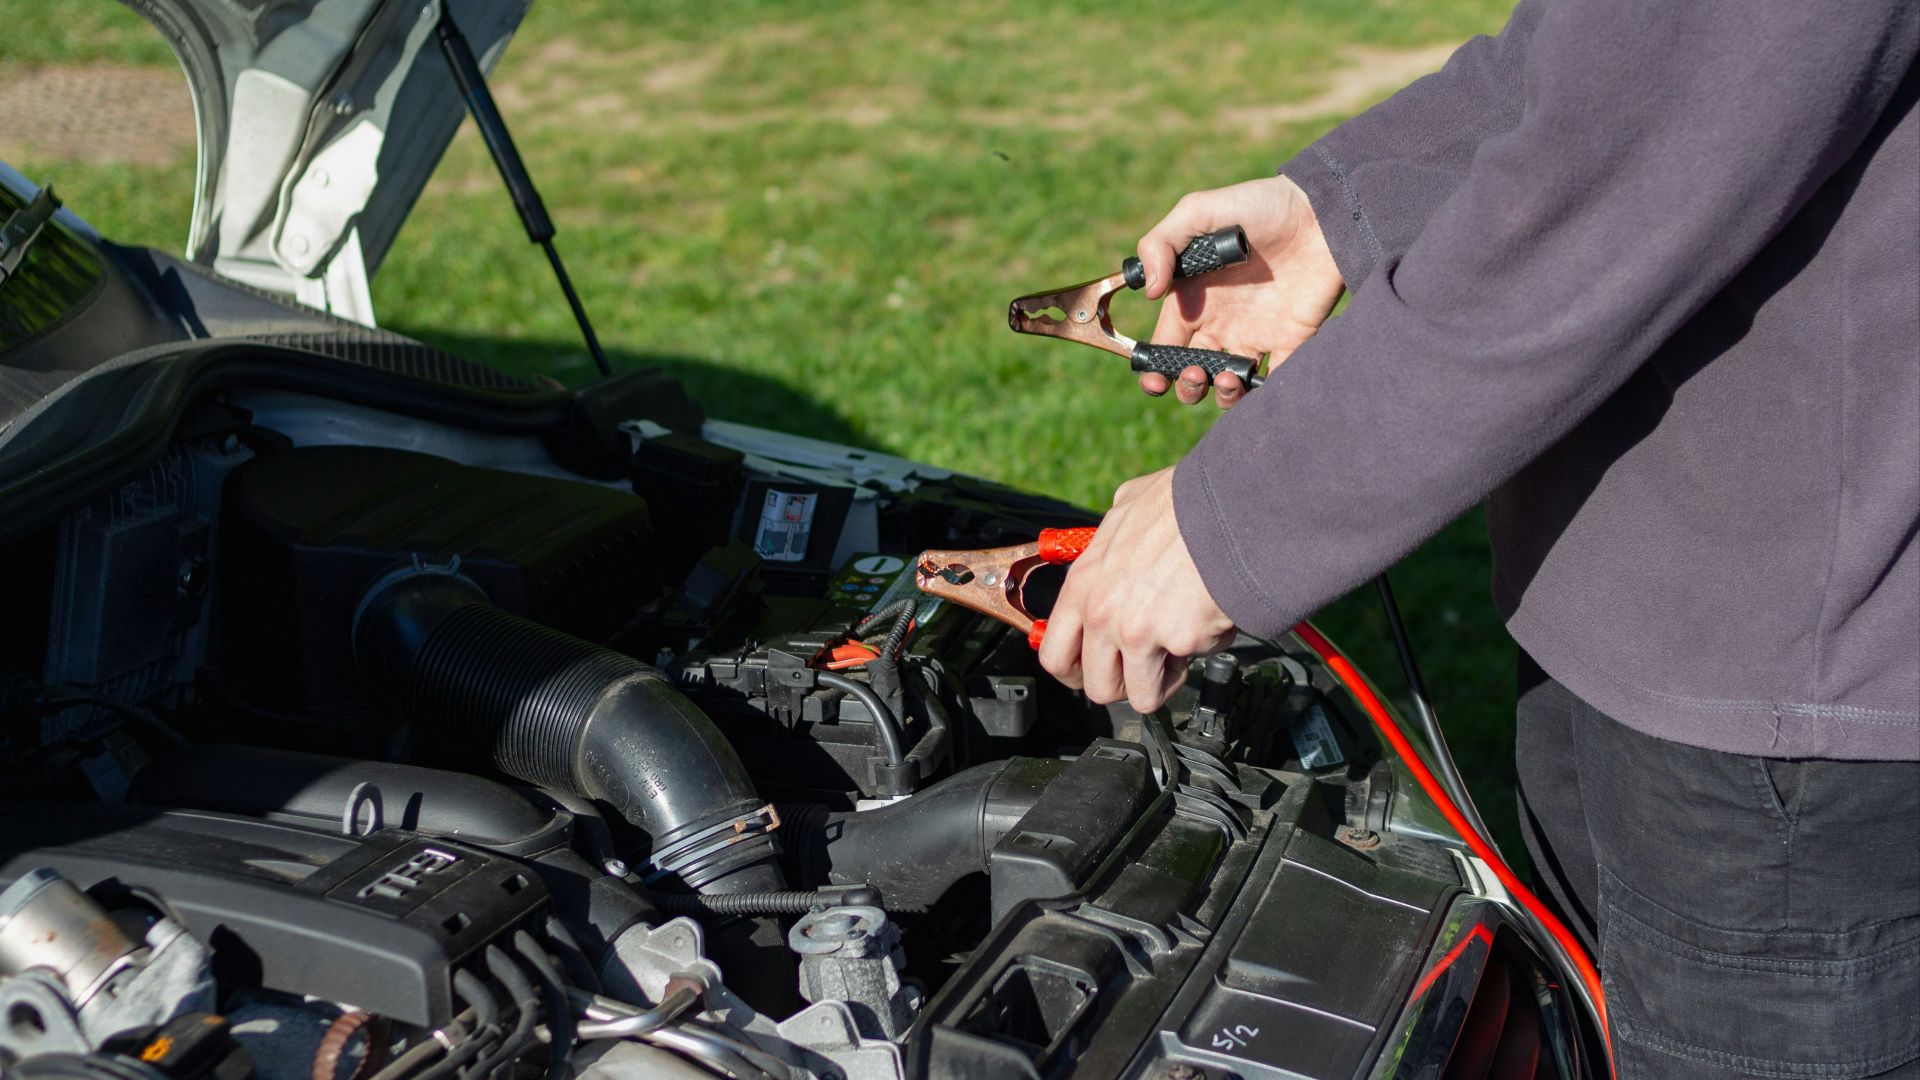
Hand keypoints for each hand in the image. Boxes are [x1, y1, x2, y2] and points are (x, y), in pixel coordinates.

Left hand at [1036, 467, 1235, 712]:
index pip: (1054, 654)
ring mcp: (1139, 632)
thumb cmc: (1183, 504)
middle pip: (1098, 688)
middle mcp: (1103, 614)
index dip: (1075, 673)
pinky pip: (1193, 665)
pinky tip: (1209, 616)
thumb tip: (1117, 539)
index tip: (1092, 672)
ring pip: (1143, 695)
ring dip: (1163, 679)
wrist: (1230, 508)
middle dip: (1124, 685)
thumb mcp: (1127, 509)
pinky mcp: (1180, 641)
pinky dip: (1204, 649)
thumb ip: (1111, 539)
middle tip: (1144, 666)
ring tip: (1180, 644)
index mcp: (1084, 585)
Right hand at [1135, 175, 1343, 407]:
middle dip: (1186, 387)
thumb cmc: (1258, 204)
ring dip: (1220, 395)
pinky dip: (1262, 395)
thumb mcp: (1199, 211)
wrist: (1322, 210)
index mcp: (1193, 298)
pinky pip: (1274, 381)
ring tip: (1227, 377)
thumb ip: (1161, 244)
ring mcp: (1256, 334)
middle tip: (1196, 374)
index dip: (1154, 369)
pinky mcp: (1291, 341)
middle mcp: (1220, 322)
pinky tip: (1257, 383)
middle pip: (1191, 373)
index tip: (1155, 379)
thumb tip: (1149, 293)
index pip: (1164, 345)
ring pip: (1228, 385)